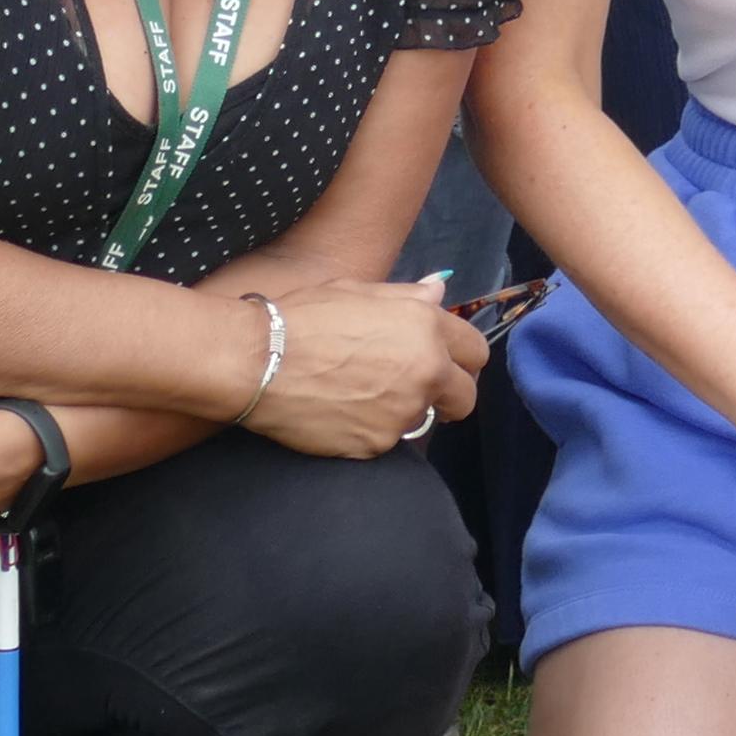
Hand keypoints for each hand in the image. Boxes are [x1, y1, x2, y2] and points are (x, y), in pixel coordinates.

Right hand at [246, 272, 481, 457]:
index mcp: (426, 327)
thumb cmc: (306, 316)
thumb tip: (440, 290)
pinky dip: (370, 431)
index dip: (462, 360)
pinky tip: (340, 413)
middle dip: (449, 397)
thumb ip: (408, 297)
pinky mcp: (376, 444)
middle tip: (417, 392)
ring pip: (422, 420)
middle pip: (466, 398)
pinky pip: (385, 441)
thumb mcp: (360, 291)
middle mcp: (426, 371)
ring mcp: (403, 412)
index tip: (447, 367)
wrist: (259, 360)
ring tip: (361, 395)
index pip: (475, 352)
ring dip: (403, 412)